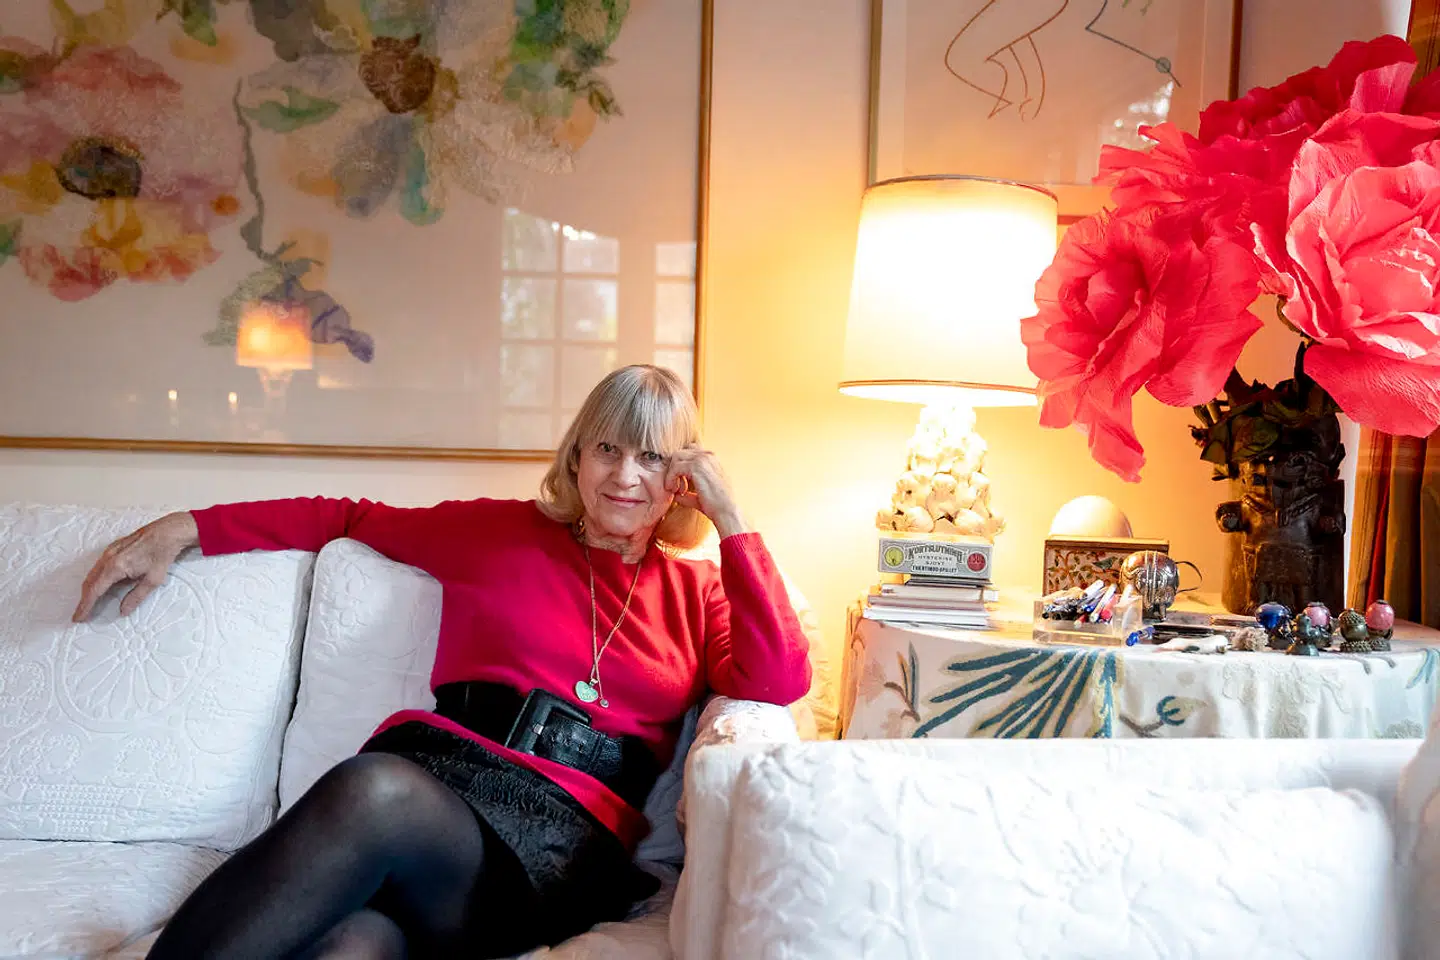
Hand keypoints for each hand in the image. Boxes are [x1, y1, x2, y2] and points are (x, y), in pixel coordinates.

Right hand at [72, 511, 199, 621]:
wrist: (168, 532)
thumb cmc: (162, 554)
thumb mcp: (154, 580)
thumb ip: (136, 597)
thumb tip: (123, 611)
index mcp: (116, 567)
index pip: (95, 591)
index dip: (85, 606)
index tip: (78, 617)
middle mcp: (108, 558)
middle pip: (89, 583)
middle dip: (84, 600)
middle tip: (80, 614)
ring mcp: (109, 551)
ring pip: (92, 574)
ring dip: (88, 589)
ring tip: (87, 603)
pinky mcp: (113, 548)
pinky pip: (97, 566)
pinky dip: (94, 578)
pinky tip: (98, 585)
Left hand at [665, 446, 748, 537]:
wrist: (726, 511)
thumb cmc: (717, 506)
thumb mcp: (701, 495)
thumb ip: (689, 494)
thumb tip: (676, 495)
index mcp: (711, 459)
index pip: (688, 452)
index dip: (680, 466)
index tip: (679, 483)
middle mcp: (708, 455)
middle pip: (680, 453)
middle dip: (673, 469)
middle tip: (674, 487)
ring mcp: (703, 459)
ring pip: (676, 457)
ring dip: (671, 473)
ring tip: (674, 489)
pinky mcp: (696, 467)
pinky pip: (675, 467)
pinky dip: (671, 478)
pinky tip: (675, 490)